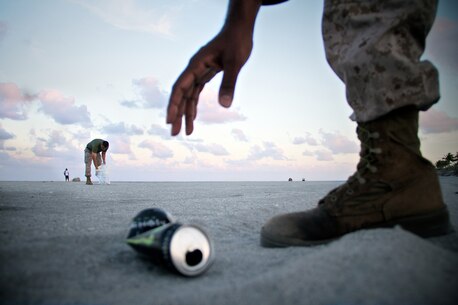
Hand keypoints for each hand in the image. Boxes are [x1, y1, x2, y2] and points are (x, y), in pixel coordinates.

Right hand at [166, 1, 258, 135]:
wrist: (240, 29)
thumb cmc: (237, 41)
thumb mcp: (235, 62)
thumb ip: (229, 83)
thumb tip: (225, 106)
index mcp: (196, 65)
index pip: (180, 88)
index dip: (174, 105)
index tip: (170, 120)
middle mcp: (194, 69)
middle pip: (181, 95)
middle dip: (177, 114)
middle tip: (174, 134)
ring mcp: (199, 71)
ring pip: (188, 96)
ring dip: (186, 113)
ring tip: (185, 132)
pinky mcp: (206, 73)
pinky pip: (196, 92)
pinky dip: (194, 105)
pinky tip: (193, 117)